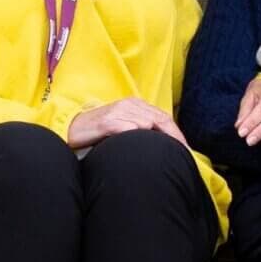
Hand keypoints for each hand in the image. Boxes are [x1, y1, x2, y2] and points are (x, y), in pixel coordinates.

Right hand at [68, 98, 187, 150]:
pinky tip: (141, 144)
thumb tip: (165, 144)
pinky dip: (134, 134)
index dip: (178, 134)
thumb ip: (143, 130)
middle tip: (183, 154)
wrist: (73, 129)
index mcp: (136, 105)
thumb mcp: (125, 127)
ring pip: (145, 123)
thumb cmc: (101, 131)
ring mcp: (117, 112)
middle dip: (174, 138)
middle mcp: (129, 105)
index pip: (164, 118)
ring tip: (167, 156)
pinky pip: (124, 127)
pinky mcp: (105, 122)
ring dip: (157, 139)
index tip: (187, 151)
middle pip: (160, 120)